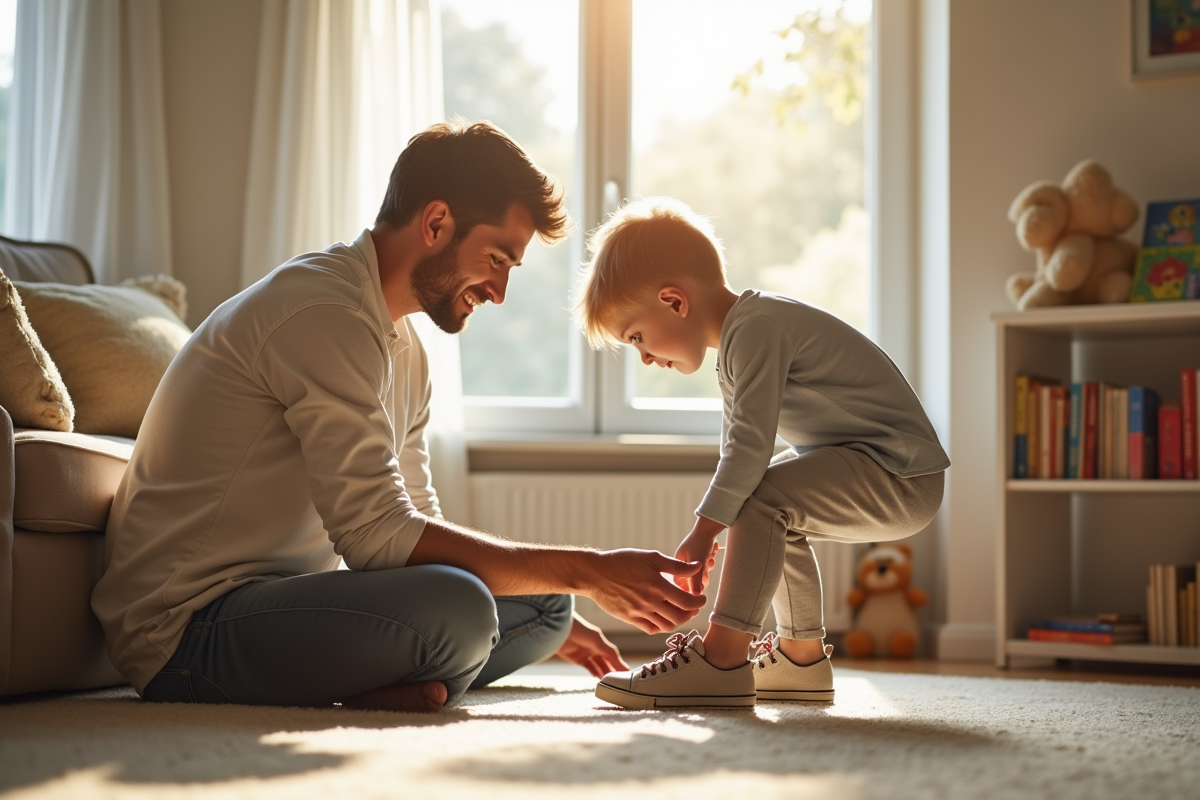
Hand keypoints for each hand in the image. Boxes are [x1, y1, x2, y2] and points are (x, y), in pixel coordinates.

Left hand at [554, 614, 627, 677]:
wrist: (559, 630)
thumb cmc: (579, 630)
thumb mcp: (598, 641)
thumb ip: (610, 655)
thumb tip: (623, 666)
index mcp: (602, 642)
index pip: (614, 656)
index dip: (621, 665)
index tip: (629, 675)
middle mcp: (596, 648)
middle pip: (608, 663)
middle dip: (614, 672)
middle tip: (621, 683)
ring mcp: (588, 654)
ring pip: (600, 667)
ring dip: (605, 674)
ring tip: (612, 684)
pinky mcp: (579, 660)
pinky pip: (591, 668)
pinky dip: (596, 674)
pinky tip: (601, 679)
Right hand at [583, 549, 707, 633]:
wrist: (595, 573)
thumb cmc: (623, 561)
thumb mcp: (650, 557)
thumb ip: (675, 565)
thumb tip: (697, 566)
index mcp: (657, 585)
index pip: (686, 602)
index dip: (698, 603)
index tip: (702, 599)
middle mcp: (649, 602)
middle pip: (679, 617)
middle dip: (691, 613)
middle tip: (694, 606)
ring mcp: (639, 612)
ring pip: (666, 625)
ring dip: (678, 621)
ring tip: (681, 612)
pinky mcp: (630, 619)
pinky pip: (651, 628)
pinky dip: (662, 626)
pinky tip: (664, 617)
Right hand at [674, 516, 724, 594]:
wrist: (709, 526)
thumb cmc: (701, 542)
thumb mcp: (698, 563)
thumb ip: (696, 580)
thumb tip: (695, 595)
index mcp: (677, 563)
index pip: (680, 582)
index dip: (690, 586)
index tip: (699, 584)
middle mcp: (682, 561)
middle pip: (692, 579)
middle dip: (702, 575)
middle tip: (706, 567)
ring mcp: (690, 558)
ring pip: (699, 572)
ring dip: (707, 567)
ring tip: (709, 558)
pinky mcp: (698, 554)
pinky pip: (704, 565)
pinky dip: (709, 561)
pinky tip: (711, 554)